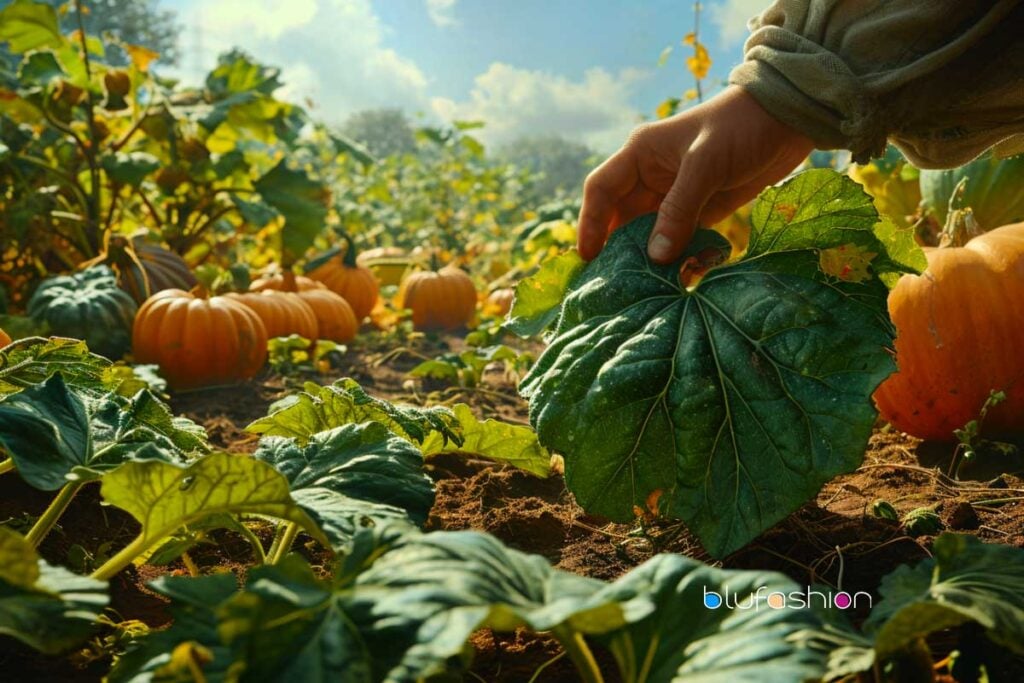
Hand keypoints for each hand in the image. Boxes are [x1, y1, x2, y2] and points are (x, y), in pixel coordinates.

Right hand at [577, 85, 813, 262]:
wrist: (789, 119)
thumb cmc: (741, 126)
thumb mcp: (706, 163)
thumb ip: (679, 208)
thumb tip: (656, 257)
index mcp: (640, 155)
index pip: (601, 190)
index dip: (591, 223)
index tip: (589, 257)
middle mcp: (652, 177)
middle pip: (622, 219)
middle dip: (619, 250)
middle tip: (615, 284)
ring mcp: (677, 196)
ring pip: (651, 234)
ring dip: (650, 260)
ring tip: (647, 290)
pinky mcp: (703, 211)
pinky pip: (681, 241)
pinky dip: (680, 259)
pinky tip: (683, 279)